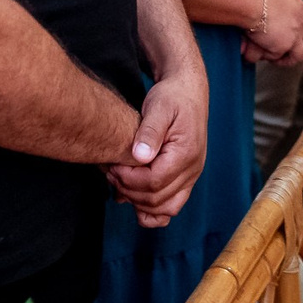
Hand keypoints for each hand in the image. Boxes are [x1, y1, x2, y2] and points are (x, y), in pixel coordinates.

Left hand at [106, 69, 208, 228]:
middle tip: (110, 173)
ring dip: (139, 203)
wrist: (189, 92)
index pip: (154, 181)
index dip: (129, 179)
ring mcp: (191, 177)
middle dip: (129, 190)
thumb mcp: (159, 106)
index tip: (112, 165)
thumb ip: (150, 131)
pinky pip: (171, 206)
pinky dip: (152, 210)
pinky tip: (132, 198)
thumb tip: (139, 156)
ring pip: (166, 209)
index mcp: (186, 153)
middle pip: (157, 199)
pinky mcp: (185, 179)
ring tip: (119, 183)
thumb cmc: (172, 96)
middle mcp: (193, 170)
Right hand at [239, 0, 302, 68]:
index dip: (300, 30)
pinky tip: (264, 56)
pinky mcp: (283, 47)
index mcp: (301, 8)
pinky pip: (279, 58)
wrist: (251, 0)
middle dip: (298, 46)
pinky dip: (273, 59)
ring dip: (289, 58)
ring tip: (278, 59)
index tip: (291, 33)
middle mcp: (302, 23)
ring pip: (299, 54)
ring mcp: (294, 36)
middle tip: (287, 50)